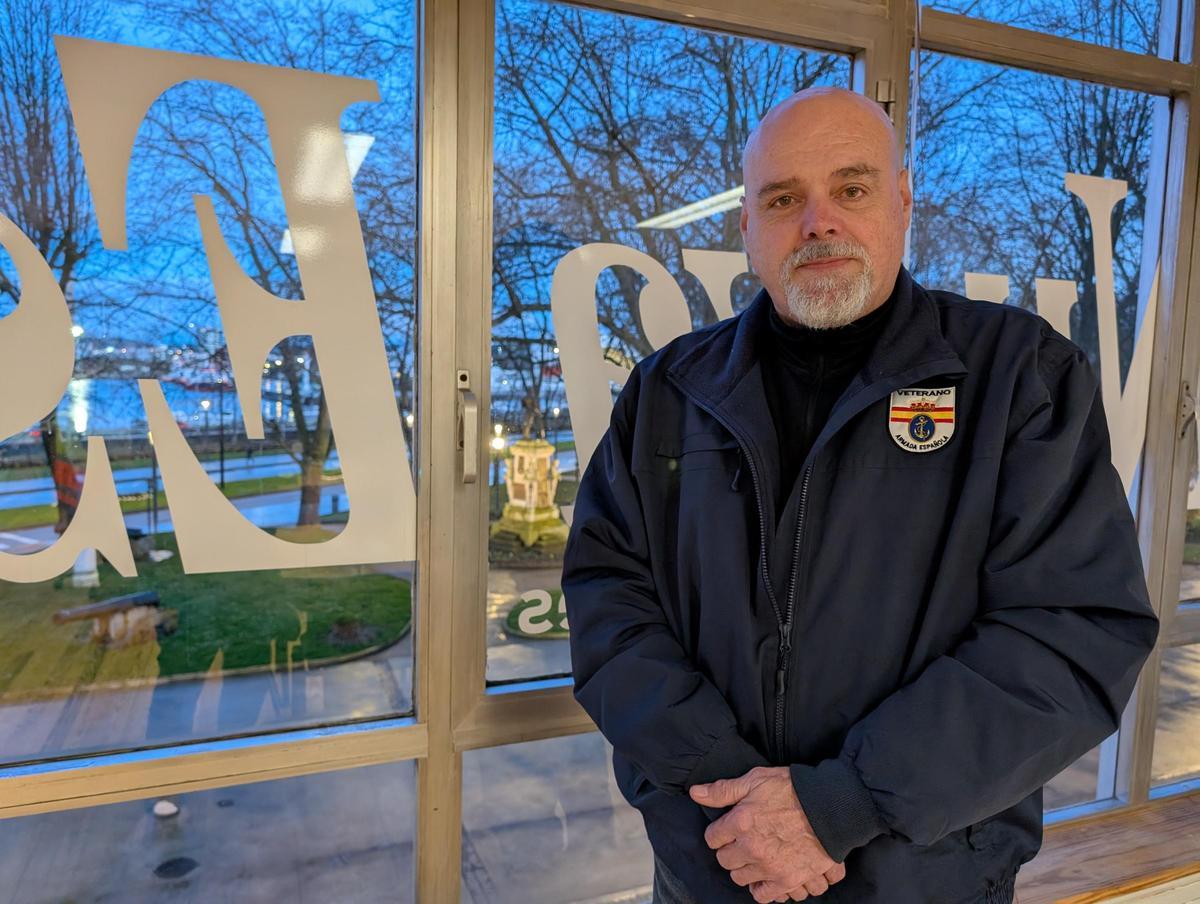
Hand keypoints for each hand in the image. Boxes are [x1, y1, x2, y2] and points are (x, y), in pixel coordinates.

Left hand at [689, 766, 844, 902]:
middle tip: (743, 841)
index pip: (712, 838)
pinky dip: (764, 888)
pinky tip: (767, 875)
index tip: (729, 828)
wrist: (832, 806)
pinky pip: (764, 896)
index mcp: (740, 823)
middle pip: (725, 861)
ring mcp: (770, 867)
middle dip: (730, 851)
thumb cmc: (793, 789)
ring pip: (742, 879)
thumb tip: (695, 793)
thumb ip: (723, 790)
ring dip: (746, 869)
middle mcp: (752, 849)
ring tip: (756, 857)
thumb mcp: (755, 780)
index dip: (719, 832)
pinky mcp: (788, 880)